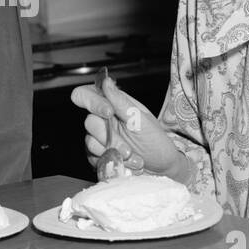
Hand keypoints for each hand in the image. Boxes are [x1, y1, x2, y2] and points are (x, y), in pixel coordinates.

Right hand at [70, 76, 193, 184]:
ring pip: (90, 143)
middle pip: (89, 122)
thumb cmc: (155, 141)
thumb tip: (106, 81)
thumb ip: (121, 101)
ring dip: (113, 153)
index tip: (109, 112)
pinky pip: (93, 158)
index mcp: (112, 105)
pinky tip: (127, 165)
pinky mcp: (98, 155)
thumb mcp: (141, 120)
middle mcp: (103, 120)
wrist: (162, 167)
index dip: (92, 102)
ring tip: (133, 158)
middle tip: (129, 148)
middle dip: (110, 138)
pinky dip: (111, 163)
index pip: (86, 95)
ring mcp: (99, 138)